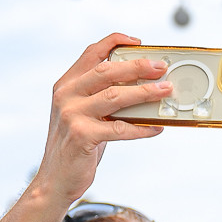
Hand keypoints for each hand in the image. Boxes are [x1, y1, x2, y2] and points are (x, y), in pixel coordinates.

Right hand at [26, 33, 168, 221]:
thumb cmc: (77, 146)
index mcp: (66, 84)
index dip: (115, 42)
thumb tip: (143, 89)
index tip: (138, 42)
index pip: (91, 53)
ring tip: (166, 91)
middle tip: (161, 68)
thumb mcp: (84, 115)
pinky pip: (120, 128)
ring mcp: (71, 114)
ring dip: (145, 93)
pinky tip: (157, 128)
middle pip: (107, 71)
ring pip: (115, 96)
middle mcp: (66, 95)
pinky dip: (142, 128)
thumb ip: (102, 98)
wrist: (55, 180)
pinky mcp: (81, 136)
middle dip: (137, 66)